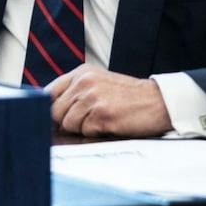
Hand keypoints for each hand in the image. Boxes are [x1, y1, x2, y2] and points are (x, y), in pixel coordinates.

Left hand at [46, 67, 172, 137]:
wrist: (158, 101)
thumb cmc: (128, 97)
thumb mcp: (99, 83)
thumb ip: (75, 92)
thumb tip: (48, 114)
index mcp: (81, 72)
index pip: (48, 92)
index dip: (48, 109)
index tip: (52, 119)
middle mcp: (84, 82)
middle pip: (54, 112)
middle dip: (67, 122)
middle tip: (88, 121)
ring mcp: (92, 97)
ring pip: (68, 124)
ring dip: (82, 128)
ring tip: (102, 120)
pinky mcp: (101, 114)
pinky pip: (84, 131)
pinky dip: (95, 132)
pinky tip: (109, 124)